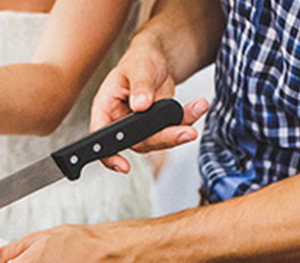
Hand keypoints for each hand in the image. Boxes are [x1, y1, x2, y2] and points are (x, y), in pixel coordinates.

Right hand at [89, 38, 207, 172]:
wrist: (157, 59)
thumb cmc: (140, 60)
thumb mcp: (139, 68)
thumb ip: (139, 86)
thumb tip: (140, 105)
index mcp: (106, 108)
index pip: (101, 136)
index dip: (109, 155)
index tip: (123, 166)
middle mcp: (120, 121)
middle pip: (137, 142)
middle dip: (163, 138)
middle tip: (185, 132)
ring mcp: (138, 127)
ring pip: (156, 141)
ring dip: (179, 130)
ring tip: (198, 108)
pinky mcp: (156, 127)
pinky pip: (170, 132)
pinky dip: (186, 121)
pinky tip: (197, 107)